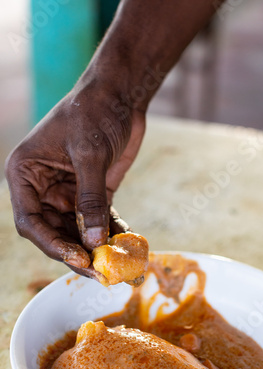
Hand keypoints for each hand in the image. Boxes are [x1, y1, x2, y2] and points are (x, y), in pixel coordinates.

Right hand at [5, 76, 145, 279]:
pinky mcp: (94, 193)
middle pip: (55, 233)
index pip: (30, 221)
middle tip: (101, 273)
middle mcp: (43, 187)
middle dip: (77, 253)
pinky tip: (128, 244)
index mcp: (26, 174)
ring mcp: (69, 192)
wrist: (121, 94)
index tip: (77, 259)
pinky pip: (100, 221)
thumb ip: (90, 199)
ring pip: (78, 231)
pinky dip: (112, 233)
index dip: (51, 245)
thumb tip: (92, 242)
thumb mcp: (89, 154)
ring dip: (97, 248)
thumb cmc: (95, 111)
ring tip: (118, 264)